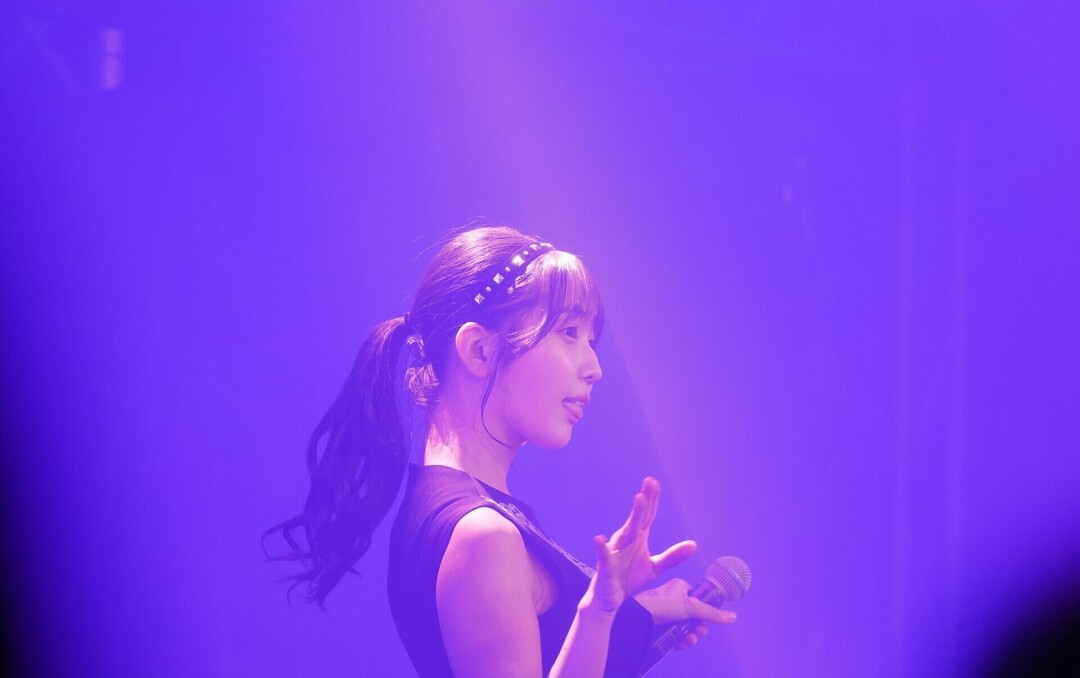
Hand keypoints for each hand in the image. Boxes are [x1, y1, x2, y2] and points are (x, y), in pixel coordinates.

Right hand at [588, 478, 699, 614]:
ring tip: (638, 500)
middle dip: (644, 502)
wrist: (610, 599)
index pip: (647, 516)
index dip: (652, 500)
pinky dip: (602, 548)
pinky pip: (604, 557)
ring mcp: (615, 553)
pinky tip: (600, 539)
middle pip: (637, 519)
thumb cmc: (629, 579)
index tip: (654, 482)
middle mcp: (625, 541)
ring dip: (632, 517)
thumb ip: (672, 556)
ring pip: (625, 533)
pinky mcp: (605, 568)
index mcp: (637, 539)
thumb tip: (694, 544)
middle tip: (649, 482)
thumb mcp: (655, 568)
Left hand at [634, 578, 736, 649]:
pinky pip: (675, 634)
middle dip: (698, 628)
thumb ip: (712, 614)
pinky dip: (680, 640)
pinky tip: (680, 644)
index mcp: (680, 587)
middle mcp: (673, 598)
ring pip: (685, 627)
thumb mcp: (691, 607)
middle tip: (698, 633)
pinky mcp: (660, 625)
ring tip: (688, 641)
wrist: (638, 616)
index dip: (704, 611)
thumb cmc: (661, 604)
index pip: (698, 598)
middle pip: (693, 616)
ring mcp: (666, 612)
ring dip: (690, 636)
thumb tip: (733, 617)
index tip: (705, 620)